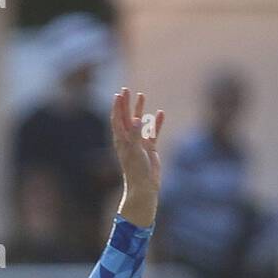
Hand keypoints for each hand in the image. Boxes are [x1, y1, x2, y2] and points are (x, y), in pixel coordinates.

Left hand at [111, 88, 164, 205]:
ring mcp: (139, 143)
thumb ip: (135, 134)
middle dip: (126, 104)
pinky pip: (153, 132)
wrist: (145, 187)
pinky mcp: (150, 148)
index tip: (119, 94)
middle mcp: (129, 139)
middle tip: (127, 90)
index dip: (117, 107)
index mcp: (121, 140)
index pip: (117, 119)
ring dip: (140, 109)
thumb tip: (135, 118)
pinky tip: (161, 113)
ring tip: (142, 95)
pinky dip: (156, 123)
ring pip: (139, 122)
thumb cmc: (136, 170)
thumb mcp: (135, 150)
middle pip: (126, 117)